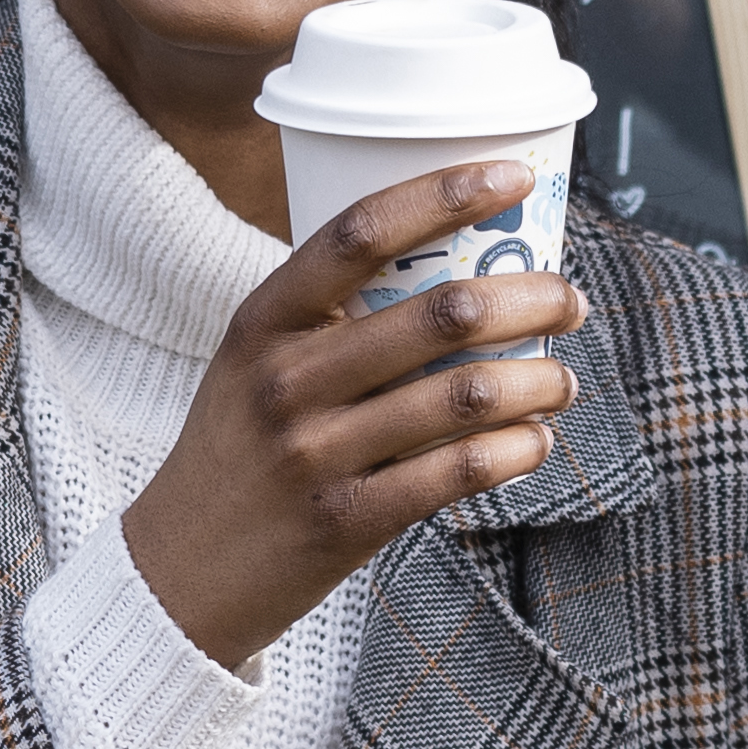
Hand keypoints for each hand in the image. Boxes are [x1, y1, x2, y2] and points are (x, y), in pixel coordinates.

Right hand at [119, 166, 591, 666]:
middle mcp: (287, 379)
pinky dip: (515, 450)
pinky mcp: (347, 520)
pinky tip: (535, 441)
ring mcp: (316, 452)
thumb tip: (454, 269)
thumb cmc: (237, 452)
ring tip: (562, 379)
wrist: (178, 571)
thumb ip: (330, 320)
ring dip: (539, 380)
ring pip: (464, 395)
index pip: (362, 232)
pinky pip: (457, 472)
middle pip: (441, 312)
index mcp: (265, 320)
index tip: (514, 177)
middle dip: (531, 298)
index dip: (447, 193)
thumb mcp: (253, 365)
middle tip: (569, 300)